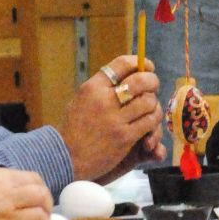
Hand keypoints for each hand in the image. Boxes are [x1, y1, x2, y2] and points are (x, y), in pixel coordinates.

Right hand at [0, 167, 52, 219]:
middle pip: (34, 180)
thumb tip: (3, 207)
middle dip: (41, 198)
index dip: (27, 190)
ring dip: (44, 211)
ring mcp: (0, 200)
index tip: (27, 206)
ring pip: (41, 196)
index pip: (15, 174)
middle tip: (39, 215)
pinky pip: (39, 217)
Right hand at [61, 53, 162, 180]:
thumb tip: (128, 75)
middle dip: (152, 81)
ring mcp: (115, 119)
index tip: (147, 67)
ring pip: (149, 102)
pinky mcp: (124, 137)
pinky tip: (148, 125)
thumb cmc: (74, 128)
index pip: (122, 64)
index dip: (140, 62)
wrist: (65, 157)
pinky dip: (153, 122)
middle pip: (141, 81)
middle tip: (153, 87)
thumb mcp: (81, 100)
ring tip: (150, 108)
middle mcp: (104, 100)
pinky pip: (149, 122)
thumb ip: (102, 88)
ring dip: (153, 104)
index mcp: (93, 87)